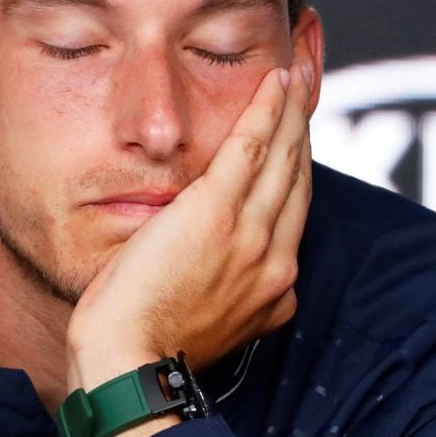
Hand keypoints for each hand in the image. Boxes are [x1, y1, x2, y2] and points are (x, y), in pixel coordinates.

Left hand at [63, 64, 313, 436]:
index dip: (296, 170)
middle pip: (296, 179)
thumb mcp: (205, 318)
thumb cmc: (147, 344)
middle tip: (306, 88)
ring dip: (291, 110)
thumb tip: (217, 268)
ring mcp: (251, 234)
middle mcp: (275, 258)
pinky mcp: (217, 212)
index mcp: (273, 287)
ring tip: (296, 74)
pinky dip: (268, 110)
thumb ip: (223, 287)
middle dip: (302, 130)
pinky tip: (276, 82)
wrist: (129, 362)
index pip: (291, 214)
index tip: (296, 140)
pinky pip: (252, 147)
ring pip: (282, 157)